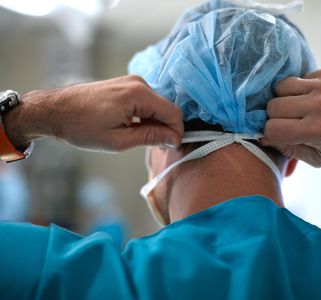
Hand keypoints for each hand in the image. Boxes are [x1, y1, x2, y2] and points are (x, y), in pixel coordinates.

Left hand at [4, 75, 183, 151]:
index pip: (173, 113)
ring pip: (157, 106)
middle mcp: (138, 83)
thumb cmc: (81, 127)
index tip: (172, 147)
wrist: (55, 111)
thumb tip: (173, 139)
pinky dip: (145, 116)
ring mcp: (132, 82)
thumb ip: (150, 137)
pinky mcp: (126, 85)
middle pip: (167, 108)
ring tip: (138, 139)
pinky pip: (146, 102)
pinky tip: (132, 128)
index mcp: (138, 95)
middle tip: (154, 147)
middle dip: (165, 128)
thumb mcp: (118, 140)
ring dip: (154, 123)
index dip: (177, 132)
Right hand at [261, 69, 320, 166]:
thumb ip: (288, 149)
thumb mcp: (318, 158)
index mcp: (317, 130)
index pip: (272, 128)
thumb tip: (264, 137)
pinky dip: (299, 88)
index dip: (270, 133)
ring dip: (283, 98)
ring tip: (296, 107)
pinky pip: (298, 77)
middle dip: (275, 116)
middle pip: (273, 106)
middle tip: (287, 121)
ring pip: (281, 86)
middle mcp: (319, 105)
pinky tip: (310, 97)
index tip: (277, 134)